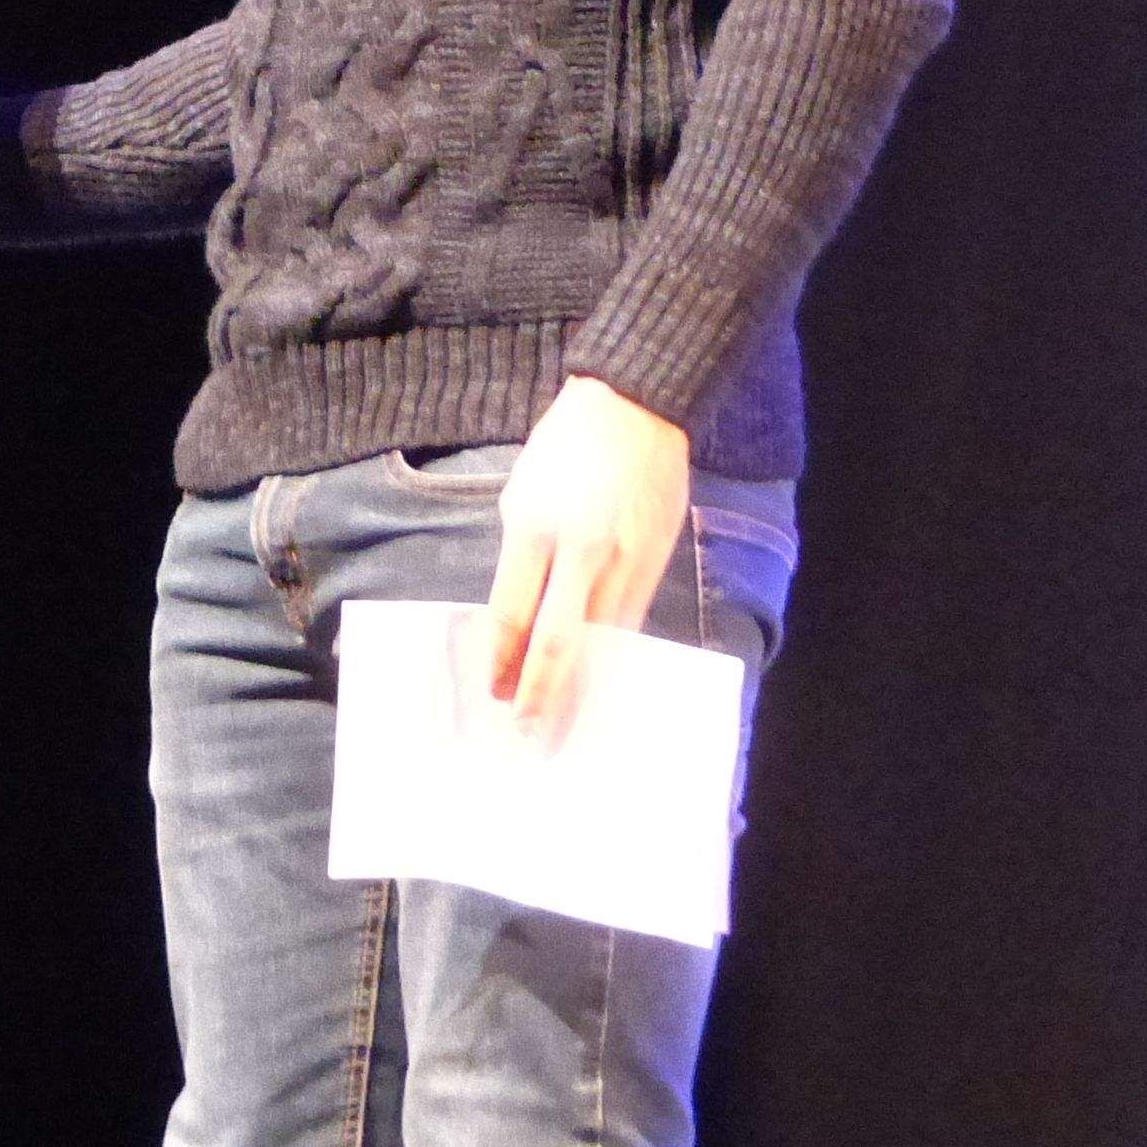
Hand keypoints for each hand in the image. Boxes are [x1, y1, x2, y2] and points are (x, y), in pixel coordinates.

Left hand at [481, 375, 692, 740]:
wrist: (637, 408)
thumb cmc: (565, 448)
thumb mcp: (521, 494)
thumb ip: (521, 558)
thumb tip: (516, 621)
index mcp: (534, 528)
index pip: (511, 614)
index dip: (499, 662)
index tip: (491, 697)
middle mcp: (581, 551)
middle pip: (558, 641)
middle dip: (540, 696)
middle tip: (526, 739)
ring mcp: (625, 560)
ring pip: (601, 642)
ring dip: (580, 687)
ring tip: (563, 727)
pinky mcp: (655, 562)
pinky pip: (630, 622)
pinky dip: (612, 657)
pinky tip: (600, 681)